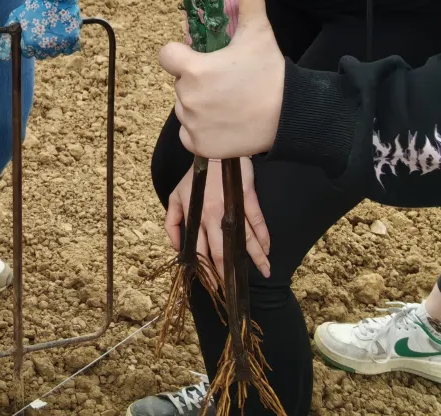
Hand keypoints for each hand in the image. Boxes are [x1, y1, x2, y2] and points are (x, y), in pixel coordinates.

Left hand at [6, 0, 81, 59]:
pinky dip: (66, 44)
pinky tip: (62, 34)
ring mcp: (60, 44)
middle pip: (41, 55)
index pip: (28, 53)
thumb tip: (3, 58)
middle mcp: (45, 46)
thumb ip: (7, 39)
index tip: (31, 33)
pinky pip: (69, 50)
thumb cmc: (34, 6)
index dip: (28, 42)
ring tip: (51, 30)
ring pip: (54, 53)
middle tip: (41, 32)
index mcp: (31, 42)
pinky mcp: (73, 40)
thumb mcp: (16, 18)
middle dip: (39, 46)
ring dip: (52, 45)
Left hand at [160, 0, 283, 158]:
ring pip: (184, 109)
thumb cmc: (271, 73)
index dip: (182, 55)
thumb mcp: (258, 33)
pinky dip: (202, 131)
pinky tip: (225, 123)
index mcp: (193, 69)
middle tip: (226, 83)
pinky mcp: (199, 146)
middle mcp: (187, 98)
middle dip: (196, 81)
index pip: (167, 56)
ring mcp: (192, 124)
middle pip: (179, 83)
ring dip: (199, 106)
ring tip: (229, 103)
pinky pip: (189, 134)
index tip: (203, 59)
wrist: (291, 117)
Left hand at [165, 158, 270, 280]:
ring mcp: (232, 208)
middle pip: (222, 251)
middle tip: (236, 289)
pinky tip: (268, 250)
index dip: (207, 271)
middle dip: (230, 272)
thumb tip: (177, 248)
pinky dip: (264, 237)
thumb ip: (172, 223)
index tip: (214, 286)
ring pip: (245, 239)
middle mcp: (214, 216)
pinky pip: (257, 222)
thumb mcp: (176, 197)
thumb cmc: (196, 178)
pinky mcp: (247, 198)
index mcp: (197, 217)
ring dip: (256, 258)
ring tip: (265, 273)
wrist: (214, 152)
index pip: (201, 251)